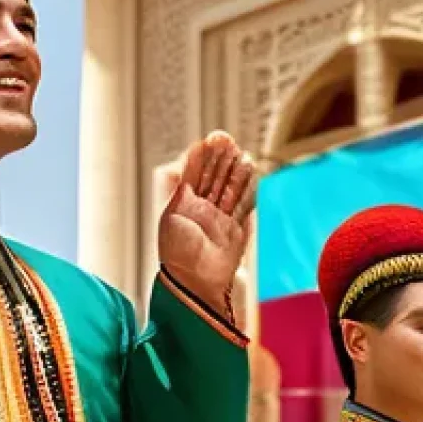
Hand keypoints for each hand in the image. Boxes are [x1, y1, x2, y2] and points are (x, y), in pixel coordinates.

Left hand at [157, 131, 255, 314]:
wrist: (194, 281)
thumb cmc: (177, 254)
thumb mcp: (169, 215)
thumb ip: (178, 190)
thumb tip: (177, 167)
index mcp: (183, 207)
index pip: (195, 174)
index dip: (203, 157)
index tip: (210, 140)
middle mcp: (202, 213)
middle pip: (215, 179)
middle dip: (221, 159)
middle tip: (227, 140)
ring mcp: (220, 222)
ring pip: (231, 190)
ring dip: (236, 172)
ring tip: (242, 154)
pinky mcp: (236, 232)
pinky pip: (245, 207)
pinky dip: (250, 191)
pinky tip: (253, 177)